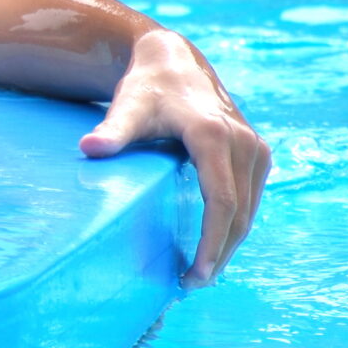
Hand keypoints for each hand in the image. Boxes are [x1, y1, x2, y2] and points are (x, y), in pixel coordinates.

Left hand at [78, 29, 269, 286]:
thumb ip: (112, 130)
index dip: (211, 242)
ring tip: (200, 274)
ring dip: (229, 245)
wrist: (175, 63)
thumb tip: (89, 148)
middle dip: (219, 253)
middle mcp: (243, 143)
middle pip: (238, 214)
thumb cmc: (147, 88)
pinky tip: (213, 248)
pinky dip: (234, 226)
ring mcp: (255, 149)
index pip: (220, 202)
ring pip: (248, 211)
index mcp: (214, 136)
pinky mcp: (257, 154)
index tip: (196, 273)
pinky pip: (249, 200)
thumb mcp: (128, 106)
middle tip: (191, 284)